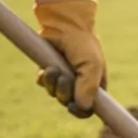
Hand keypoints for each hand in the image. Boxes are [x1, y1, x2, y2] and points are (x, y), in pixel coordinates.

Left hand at [33, 0, 106, 117]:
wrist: (64, 25)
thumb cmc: (83, 45)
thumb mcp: (92, 66)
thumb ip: (89, 88)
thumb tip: (83, 107)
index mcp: (94, 85)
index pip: (89, 109)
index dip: (81, 111)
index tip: (74, 107)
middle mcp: (79, 84)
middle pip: (70, 104)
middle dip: (65, 94)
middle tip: (65, 78)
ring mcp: (63, 78)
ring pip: (55, 94)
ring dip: (53, 84)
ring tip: (54, 69)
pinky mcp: (48, 71)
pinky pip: (44, 84)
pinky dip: (44, 78)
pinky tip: (47, 67)